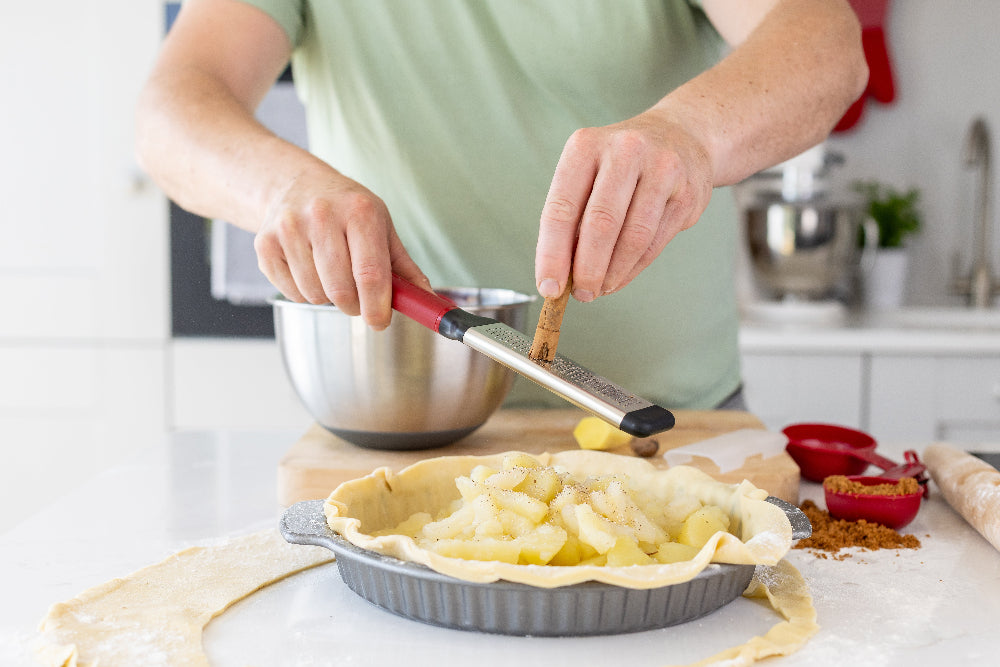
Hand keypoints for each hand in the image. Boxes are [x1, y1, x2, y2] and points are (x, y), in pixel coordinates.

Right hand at [253, 167, 429, 329]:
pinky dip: (305, 293)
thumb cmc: (347, 211)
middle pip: (341, 290)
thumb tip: (429, 304)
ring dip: (329, 298)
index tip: (380, 322)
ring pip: (315, 295)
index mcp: (360, 211)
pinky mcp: (265, 244)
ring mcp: (289, 228)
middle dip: (355, 306)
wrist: (296, 185)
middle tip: (359, 299)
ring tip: (332, 274)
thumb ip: (404, 270)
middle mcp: (322, 215)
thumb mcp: (382, 228)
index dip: (377, 306)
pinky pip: (292, 293)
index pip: (370, 273)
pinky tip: (310, 270)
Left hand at [534, 109, 713, 300]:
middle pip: (600, 224)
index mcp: (585, 146)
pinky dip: (633, 268)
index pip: (561, 209)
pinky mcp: (687, 192)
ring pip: (633, 237)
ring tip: (600, 288)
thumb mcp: (588, 174)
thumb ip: (572, 219)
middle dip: (587, 269)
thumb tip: (560, 275)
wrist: (682, 136)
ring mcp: (661, 168)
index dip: (552, 254)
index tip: (549, 287)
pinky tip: (620, 276)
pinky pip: (655, 242)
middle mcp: (624, 151)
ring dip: (613, 273)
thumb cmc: (621, 164)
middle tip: (581, 295)